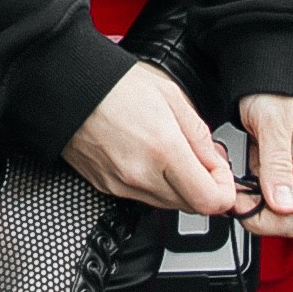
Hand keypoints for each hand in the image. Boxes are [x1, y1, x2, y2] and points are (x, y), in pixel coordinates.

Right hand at [63, 62, 237, 215]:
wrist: (68, 89)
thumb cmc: (112, 85)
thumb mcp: (170, 95)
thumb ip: (199, 133)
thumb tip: (214, 160)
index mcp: (163, 149)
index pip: (210, 201)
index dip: (224, 191)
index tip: (222, 174)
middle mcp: (142, 174)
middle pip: (191, 206)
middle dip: (204, 187)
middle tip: (202, 162)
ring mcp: (122, 185)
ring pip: (168, 205)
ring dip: (180, 188)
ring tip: (174, 156)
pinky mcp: (107, 187)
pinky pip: (143, 198)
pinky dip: (155, 185)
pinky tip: (151, 159)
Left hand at [236, 94, 292, 239]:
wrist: (277, 63)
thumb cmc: (278, 86)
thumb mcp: (273, 123)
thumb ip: (278, 165)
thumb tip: (284, 206)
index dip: (264, 218)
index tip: (240, 204)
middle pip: (283, 217)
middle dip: (255, 213)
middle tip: (232, 195)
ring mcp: (290, 168)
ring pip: (271, 206)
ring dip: (249, 202)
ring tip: (231, 185)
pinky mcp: (277, 163)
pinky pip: (264, 189)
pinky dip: (248, 188)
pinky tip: (237, 178)